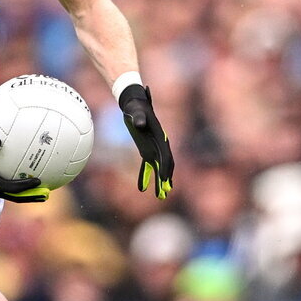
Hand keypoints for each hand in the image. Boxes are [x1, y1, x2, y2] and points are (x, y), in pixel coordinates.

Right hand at [0, 138, 49, 201]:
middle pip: (18, 197)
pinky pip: (9, 186)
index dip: (27, 186)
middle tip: (46, 195)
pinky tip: (25, 176)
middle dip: (32, 197)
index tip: (39, 182)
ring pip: (14, 194)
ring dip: (27, 194)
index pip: (14, 188)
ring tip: (41, 191)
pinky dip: (18, 184)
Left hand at [119, 83, 173, 198]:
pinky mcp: (146, 150)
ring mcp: (154, 148)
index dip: (165, 169)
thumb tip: (139, 124)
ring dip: (158, 181)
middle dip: (165, 179)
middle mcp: (160, 144)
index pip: (165, 156)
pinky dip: (145, 176)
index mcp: (160, 136)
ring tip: (159, 196)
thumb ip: (139, 118)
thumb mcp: (136, 112)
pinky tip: (142, 188)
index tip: (165, 180)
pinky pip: (147, 166)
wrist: (135, 104)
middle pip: (165, 165)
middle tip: (164, 193)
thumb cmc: (136, 107)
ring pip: (158, 168)